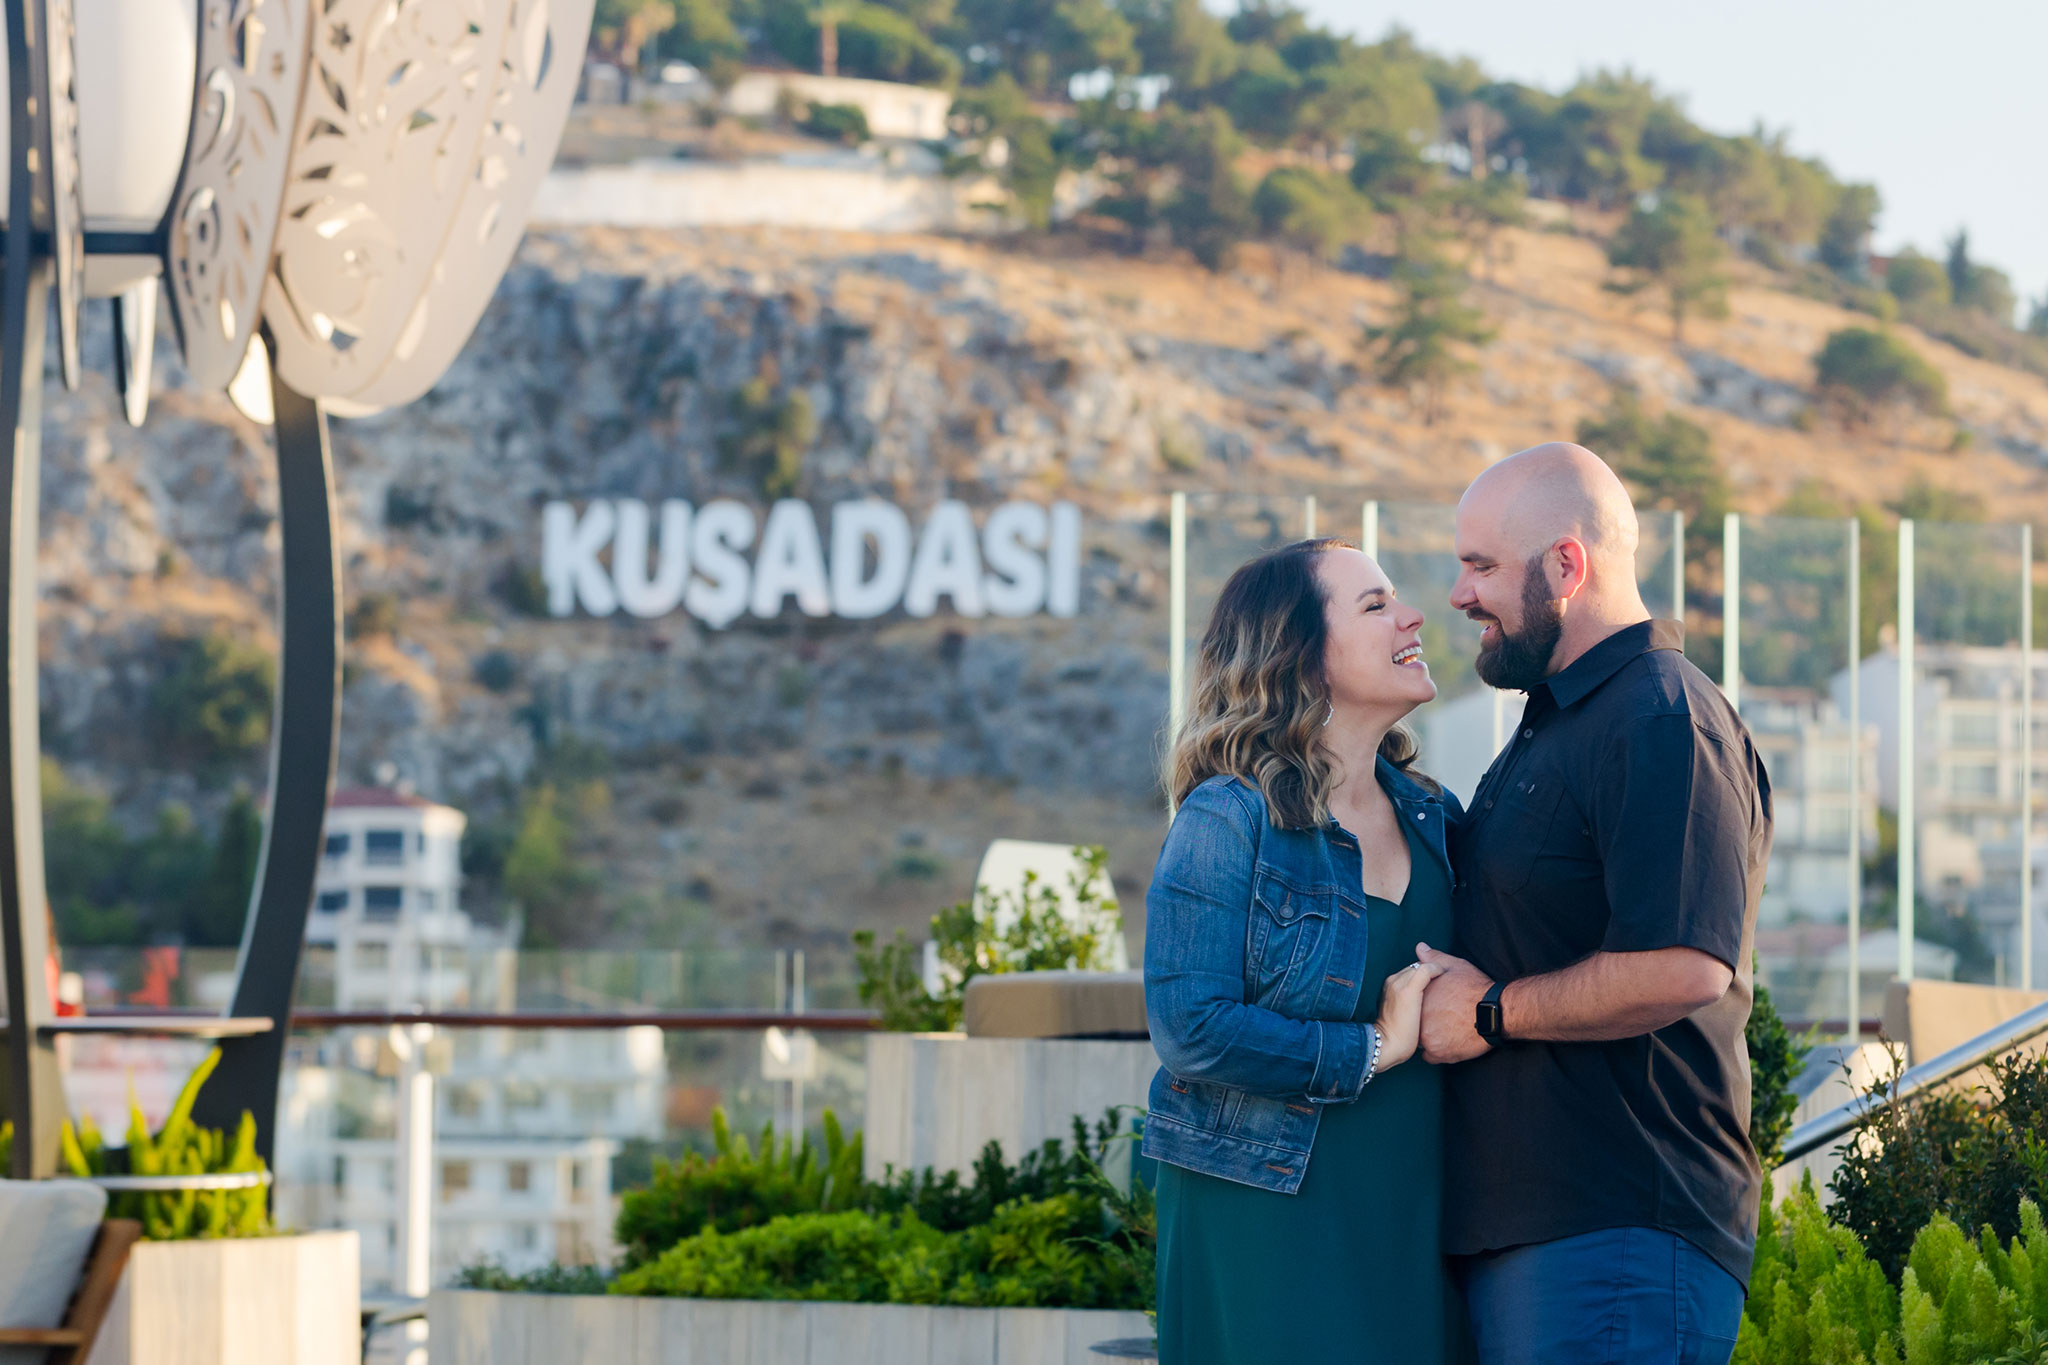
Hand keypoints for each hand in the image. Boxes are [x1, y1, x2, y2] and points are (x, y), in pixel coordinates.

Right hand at [1371, 959, 1446, 1073]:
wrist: (1388, 1044)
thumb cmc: (1398, 1036)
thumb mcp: (1405, 1018)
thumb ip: (1412, 1007)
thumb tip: (1421, 1007)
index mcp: (1391, 986)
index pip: (1412, 972)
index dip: (1426, 974)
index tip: (1439, 984)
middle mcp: (1393, 980)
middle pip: (1416, 967)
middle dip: (1430, 971)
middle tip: (1446, 980)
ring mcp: (1399, 983)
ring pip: (1420, 965)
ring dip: (1434, 969)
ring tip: (1448, 978)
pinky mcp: (1408, 989)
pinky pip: (1426, 970)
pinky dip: (1437, 970)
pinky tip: (1446, 977)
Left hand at [1416, 942, 1493, 1064]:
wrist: (1496, 1012)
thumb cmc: (1475, 988)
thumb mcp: (1454, 966)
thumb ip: (1434, 958)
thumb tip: (1419, 948)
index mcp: (1419, 998)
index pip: (1412, 1003)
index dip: (1422, 1004)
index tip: (1434, 1005)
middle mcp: (1419, 1020)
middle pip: (1415, 1022)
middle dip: (1424, 1020)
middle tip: (1441, 1018)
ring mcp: (1428, 1039)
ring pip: (1421, 1040)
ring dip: (1430, 1036)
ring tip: (1445, 1030)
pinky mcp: (1440, 1054)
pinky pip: (1429, 1056)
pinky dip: (1436, 1051)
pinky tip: (1446, 1043)